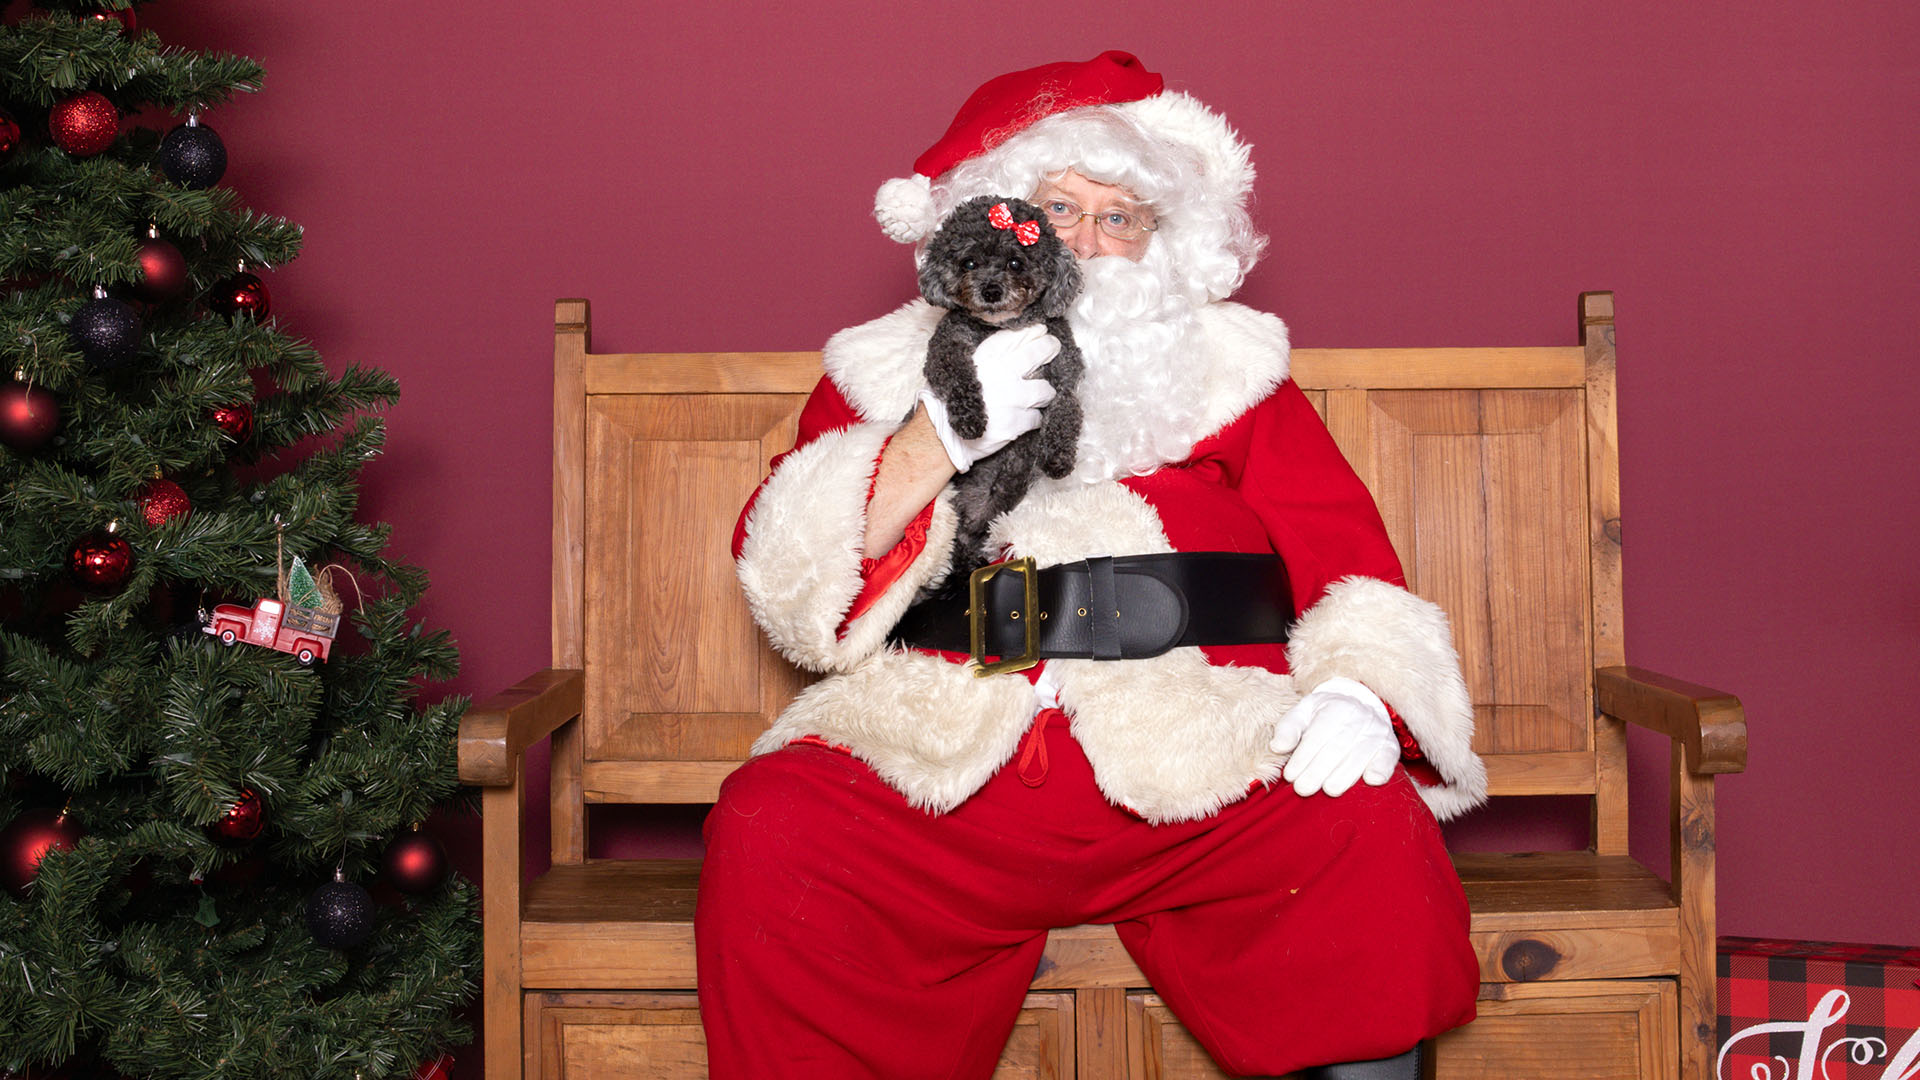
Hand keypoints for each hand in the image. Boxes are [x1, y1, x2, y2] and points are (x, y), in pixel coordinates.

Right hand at [919, 324, 1059, 470]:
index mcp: (986, 357)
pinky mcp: (1016, 422)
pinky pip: (1038, 416)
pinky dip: (1033, 417)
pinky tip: (1024, 417)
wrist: (942, 433)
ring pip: (1045, 389)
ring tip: (1036, 394)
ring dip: (1043, 392)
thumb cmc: (951, 398)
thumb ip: (990, 356)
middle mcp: (1001, 373)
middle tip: (1053, 348)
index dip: (1034, 332)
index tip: (1042, 331)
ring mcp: (1012, 398)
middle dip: (1050, 348)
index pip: (1018, 336)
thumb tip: (1017, 343)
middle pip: (1039, 353)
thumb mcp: (965, 367)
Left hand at [1270, 676, 1399, 797]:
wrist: (1361, 704)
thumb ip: (1289, 727)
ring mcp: (1377, 731)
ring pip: (1361, 754)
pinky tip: (1371, 781)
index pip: (1318, 734)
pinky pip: (1389, 757)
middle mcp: (1359, 717)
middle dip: (1319, 770)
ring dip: (1346, 775)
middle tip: (1303, 789)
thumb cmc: (1325, 714)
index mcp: (1335, 707)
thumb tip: (1278, 747)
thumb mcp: (1304, 711)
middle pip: (1338, 746)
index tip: (1290, 776)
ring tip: (1329, 790)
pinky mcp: (1391, 745)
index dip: (1303, 756)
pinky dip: (1382, 768)